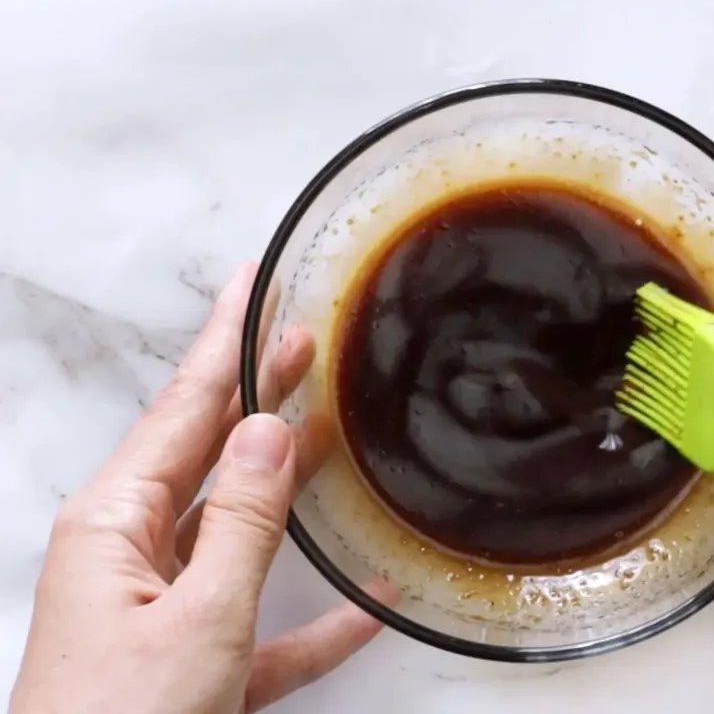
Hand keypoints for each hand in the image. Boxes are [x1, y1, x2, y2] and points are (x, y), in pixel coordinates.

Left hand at [10, 264, 395, 713]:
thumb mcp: (195, 619)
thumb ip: (239, 521)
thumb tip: (270, 429)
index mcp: (117, 521)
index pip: (184, 407)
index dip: (223, 342)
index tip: (250, 282)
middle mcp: (131, 550)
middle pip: (208, 452)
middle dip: (256, 391)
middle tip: (303, 334)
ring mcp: (161, 606)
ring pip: (237, 526)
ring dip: (287, 484)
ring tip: (330, 425)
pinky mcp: (191, 661)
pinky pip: (261, 623)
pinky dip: (312, 616)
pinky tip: (368, 604)